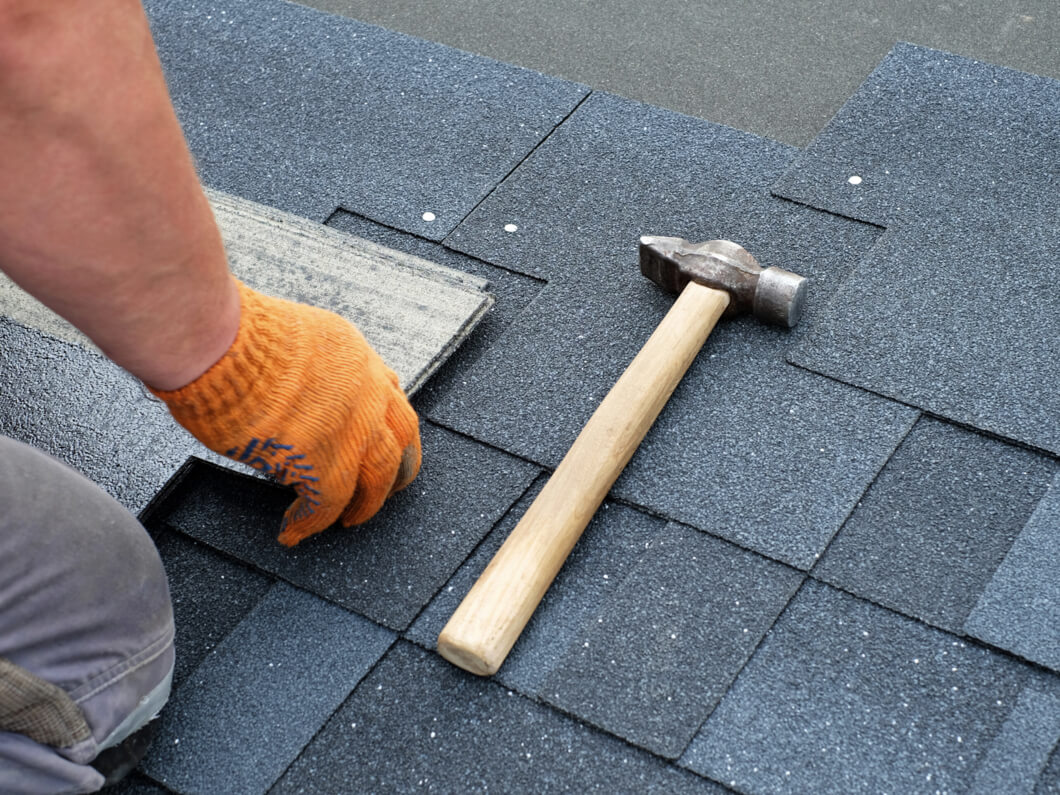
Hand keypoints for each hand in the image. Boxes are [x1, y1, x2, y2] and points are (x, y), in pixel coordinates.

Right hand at [152, 280, 420, 544]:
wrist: (218, 344)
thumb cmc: (231, 336)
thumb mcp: (290, 337)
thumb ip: (306, 369)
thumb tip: (289, 394)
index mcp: (355, 356)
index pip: (390, 395)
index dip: (387, 424)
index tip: (385, 441)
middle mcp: (367, 390)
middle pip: (402, 439)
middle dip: (397, 470)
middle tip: (388, 491)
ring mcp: (352, 427)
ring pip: (378, 478)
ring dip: (365, 505)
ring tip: (349, 521)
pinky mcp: (324, 462)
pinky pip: (327, 505)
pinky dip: (309, 523)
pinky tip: (293, 530)